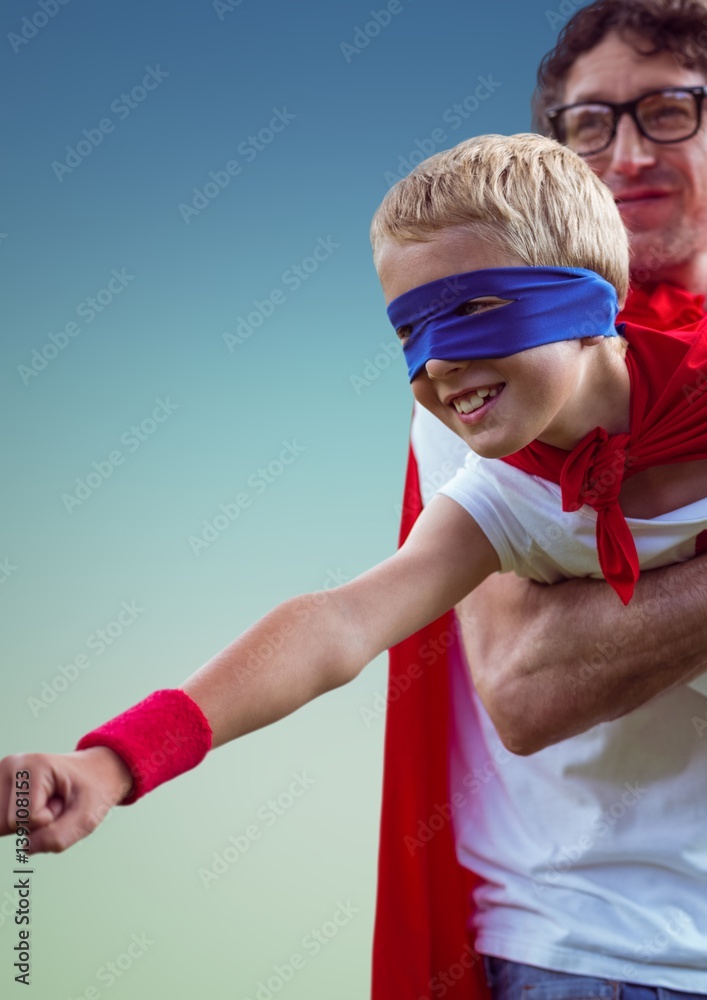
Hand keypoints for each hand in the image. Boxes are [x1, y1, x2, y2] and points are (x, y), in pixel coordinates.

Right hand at [0, 747, 132, 853]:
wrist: (93, 773)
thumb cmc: (92, 792)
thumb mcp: (86, 819)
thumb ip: (57, 838)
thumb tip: (25, 848)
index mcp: (33, 766)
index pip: (27, 818)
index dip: (50, 820)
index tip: (64, 800)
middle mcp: (10, 765)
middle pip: (7, 823)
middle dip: (35, 824)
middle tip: (56, 802)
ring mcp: (1, 774)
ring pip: (1, 825)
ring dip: (27, 823)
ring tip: (47, 802)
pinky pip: (1, 823)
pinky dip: (19, 822)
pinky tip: (35, 804)